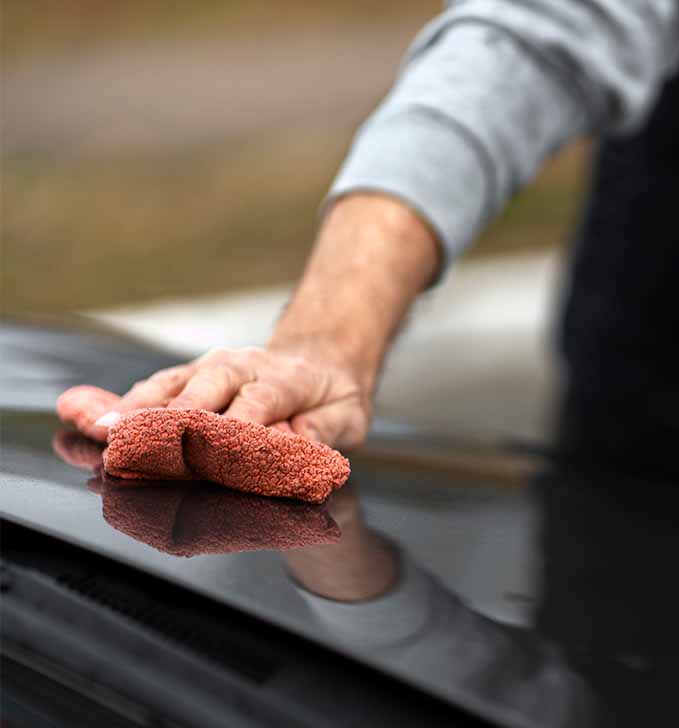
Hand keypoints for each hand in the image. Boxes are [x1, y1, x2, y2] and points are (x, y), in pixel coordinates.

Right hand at [92, 193, 440, 449]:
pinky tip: (80, 412)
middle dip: (172, 419)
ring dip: (133, 410)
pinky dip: (115, 401)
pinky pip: (149, 389)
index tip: (211, 453)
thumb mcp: (348, 417)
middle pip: (201, 391)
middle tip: (139, 444)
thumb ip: (326, 431)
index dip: (234, 429)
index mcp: (285, 378)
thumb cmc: (331, 397)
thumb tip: (301, 441)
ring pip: (167, 388)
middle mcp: (240, 367)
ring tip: (100, 429)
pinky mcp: (185, 377)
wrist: (319, 360)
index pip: (256, 404)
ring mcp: (208, 369)